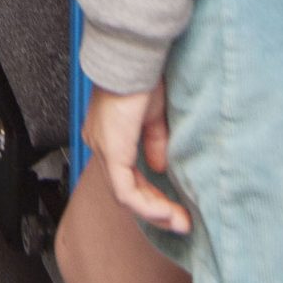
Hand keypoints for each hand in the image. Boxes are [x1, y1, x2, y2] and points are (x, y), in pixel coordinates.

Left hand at [84, 84, 191, 235]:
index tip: (176, 208)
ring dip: (155, 212)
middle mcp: (100, 145)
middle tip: (181, 222)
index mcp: (109, 136)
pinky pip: (125, 192)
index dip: (151, 196)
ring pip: (125, 196)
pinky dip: (147, 206)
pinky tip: (167, 212)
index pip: (127, 177)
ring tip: (179, 221)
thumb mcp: (152, 116)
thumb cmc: (142, 77)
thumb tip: (159, 167)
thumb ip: (154, 142)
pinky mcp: (112, 152)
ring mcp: (103, 150)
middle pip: (125, 191)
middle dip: (156, 210)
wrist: (133, 59)